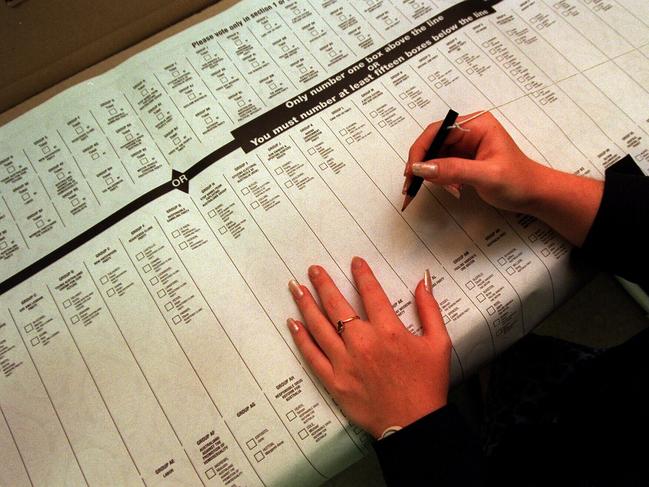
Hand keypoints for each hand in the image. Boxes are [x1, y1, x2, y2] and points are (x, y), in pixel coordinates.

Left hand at [287, 256, 450, 438]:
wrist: (414, 424)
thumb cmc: (428, 384)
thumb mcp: (439, 344)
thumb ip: (429, 310)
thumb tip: (423, 282)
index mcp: (388, 330)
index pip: (370, 292)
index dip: (361, 274)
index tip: (354, 262)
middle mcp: (362, 342)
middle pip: (336, 305)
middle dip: (322, 283)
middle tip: (312, 270)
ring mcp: (345, 361)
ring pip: (319, 326)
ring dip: (306, 304)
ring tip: (295, 288)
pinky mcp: (334, 380)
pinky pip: (312, 355)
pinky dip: (301, 338)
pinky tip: (293, 324)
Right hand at [405, 111, 542, 212]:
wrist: (535, 195)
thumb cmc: (519, 181)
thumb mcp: (486, 176)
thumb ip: (453, 170)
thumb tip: (421, 168)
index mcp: (476, 124)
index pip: (437, 131)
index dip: (421, 150)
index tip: (411, 171)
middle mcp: (469, 131)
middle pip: (433, 143)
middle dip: (423, 164)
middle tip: (413, 185)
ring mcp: (466, 145)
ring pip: (435, 156)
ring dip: (432, 174)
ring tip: (447, 189)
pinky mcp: (464, 159)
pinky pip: (442, 166)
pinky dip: (440, 179)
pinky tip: (452, 188)